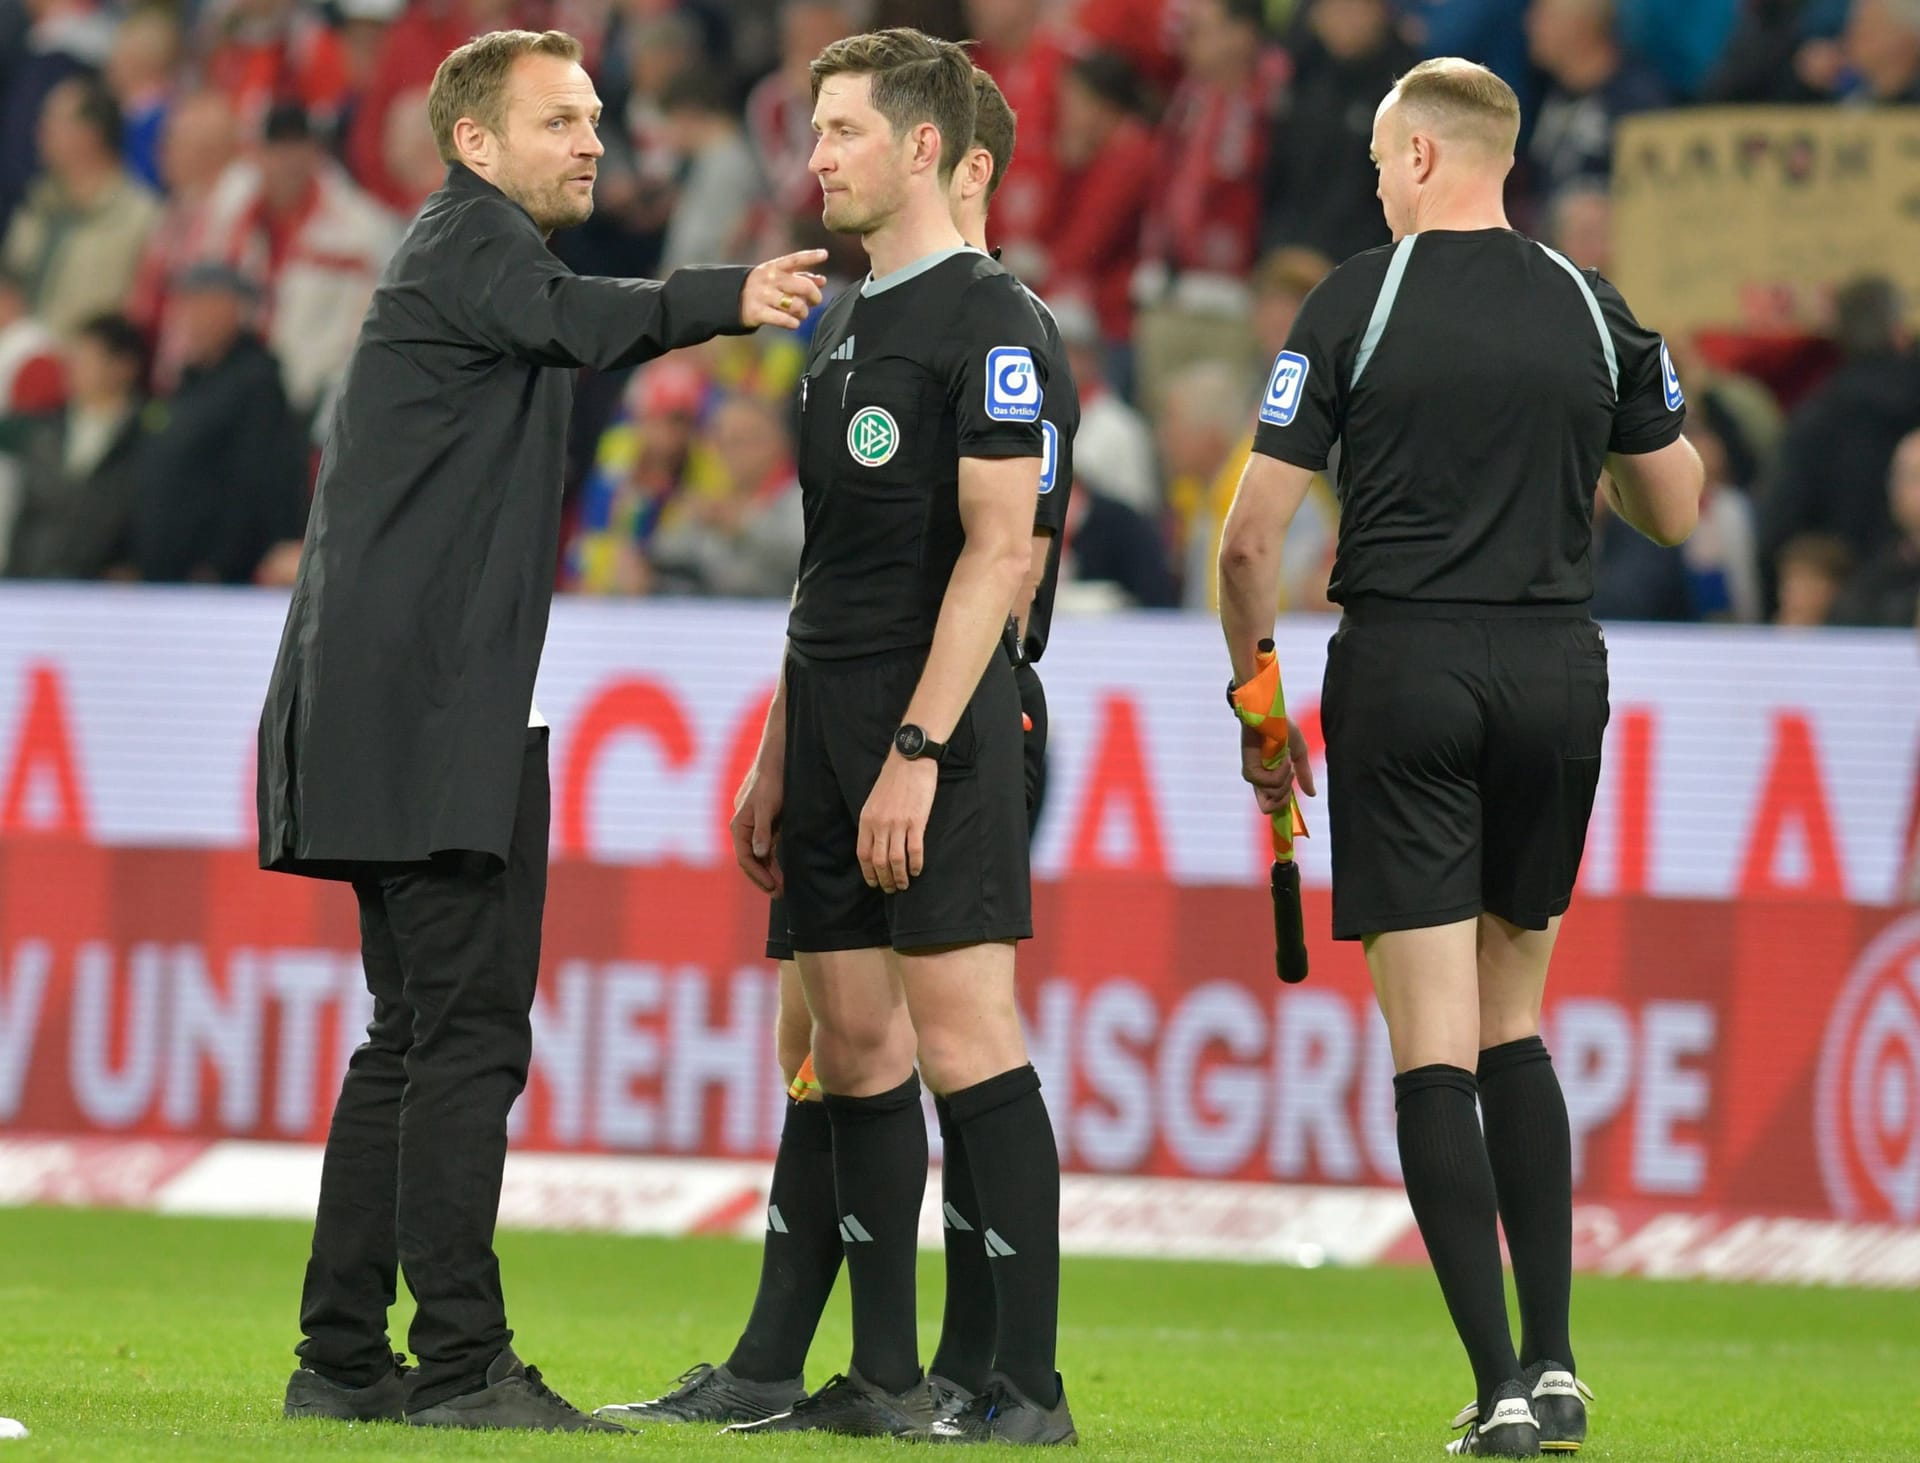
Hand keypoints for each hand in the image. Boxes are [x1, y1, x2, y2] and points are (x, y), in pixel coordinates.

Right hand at [730, 756, 784, 892]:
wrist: (777, 757)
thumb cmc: (771, 780)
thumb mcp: (768, 806)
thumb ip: (763, 830)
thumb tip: (759, 854)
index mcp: (739, 825)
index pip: (745, 858)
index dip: (758, 876)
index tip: (774, 888)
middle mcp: (744, 826)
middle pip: (750, 859)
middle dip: (763, 877)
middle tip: (779, 894)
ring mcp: (754, 824)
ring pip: (758, 853)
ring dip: (768, 869)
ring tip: (782, 885)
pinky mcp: (765, 820)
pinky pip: (766, 844)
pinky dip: (772, 857)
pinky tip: (782, 865)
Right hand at [741, 249, 828, 329]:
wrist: (731, 299)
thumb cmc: (763, 287)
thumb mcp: (777, 277)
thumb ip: (800, 277)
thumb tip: (822, 280)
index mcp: (774, 267)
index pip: (795, 259)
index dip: (811, 256)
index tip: (824, 254)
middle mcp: (770, 279)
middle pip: (803, 286)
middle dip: (815, 295)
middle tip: (816, 301)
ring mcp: (763, 296)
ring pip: (796, 305)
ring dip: (804, 312)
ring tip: (802, 314)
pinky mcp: (758, 312)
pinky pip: (784, 320)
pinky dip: (793, 323)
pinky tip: (794, 323)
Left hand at [857, 753, 937, 893]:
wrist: (910, 760)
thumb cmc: (893, 780)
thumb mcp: (873, 801)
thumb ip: (872, 822)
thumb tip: (875, 845)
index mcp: (867, 820)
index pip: (863, 854)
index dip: (868, 873)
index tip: (874, 883)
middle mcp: (880, 824)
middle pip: (879, 861)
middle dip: (884, 880)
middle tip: (891, 888)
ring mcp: (898, 823)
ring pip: (896, 860)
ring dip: (900, 877)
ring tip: (904, 884)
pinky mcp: (916, 821)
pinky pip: (915, 850)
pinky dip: (915, 864)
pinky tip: (917, 871)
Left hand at [1241, 719, 1315, 816]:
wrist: (1271, 712)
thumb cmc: (1282, 728)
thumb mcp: (1298, 754)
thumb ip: (1304, 774)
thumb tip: (1312, 794)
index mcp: (1267, 778)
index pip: (1270, 806)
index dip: (1283, 807)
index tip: (1293, 794)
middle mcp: (1257, 780)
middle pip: (1268, 809)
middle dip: (1286, 796)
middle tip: (1291, 772)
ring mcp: (1252, 776)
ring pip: (1274, 796)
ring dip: (1287, 778)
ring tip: (1286, 758)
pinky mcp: (1249, 771)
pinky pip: (1272, 783)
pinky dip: (1282, 771)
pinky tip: (1283, 756)